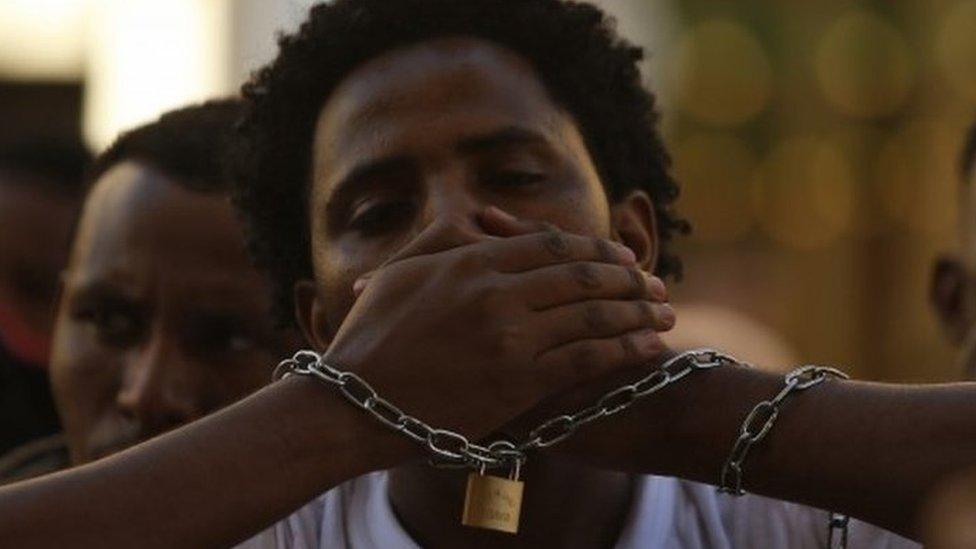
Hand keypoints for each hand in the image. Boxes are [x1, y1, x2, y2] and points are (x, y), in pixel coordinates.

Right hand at [325, 207, 674, 440]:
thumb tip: (479, 217)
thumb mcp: (401, 273)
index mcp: (472, 261)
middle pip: (582, 275)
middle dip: (628, 278)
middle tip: (657, 284)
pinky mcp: (518, 382)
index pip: (552, 244)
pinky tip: (648, 345)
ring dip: (637, 311)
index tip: (622, 256)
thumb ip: (443, 237)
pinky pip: (585, 359)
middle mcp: (498, 292)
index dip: (596, 247)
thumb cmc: (371, 339)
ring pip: (593, 315)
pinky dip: (624, 349)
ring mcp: (510, 337)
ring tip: (665, 313)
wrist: (356, 405)